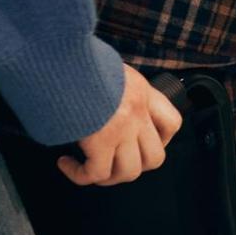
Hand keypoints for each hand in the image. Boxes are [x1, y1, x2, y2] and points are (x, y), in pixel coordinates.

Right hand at [58, 64, 183, 186]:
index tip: (140, 144)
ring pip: (129, 171)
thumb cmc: (78, 61)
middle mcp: (138, 113)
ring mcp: (122, 129)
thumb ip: (115, 89)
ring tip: (87, 168)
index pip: (172, 123)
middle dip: (133, 167)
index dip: (161, 141)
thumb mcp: (109, 68)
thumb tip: (102, 103)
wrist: (63, 58)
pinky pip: (96, 173)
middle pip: (155, 158)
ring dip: (108, 177)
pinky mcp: (100, 141)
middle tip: (111, 162)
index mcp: (142, 93)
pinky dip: (79, 175)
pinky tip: (66, 163)